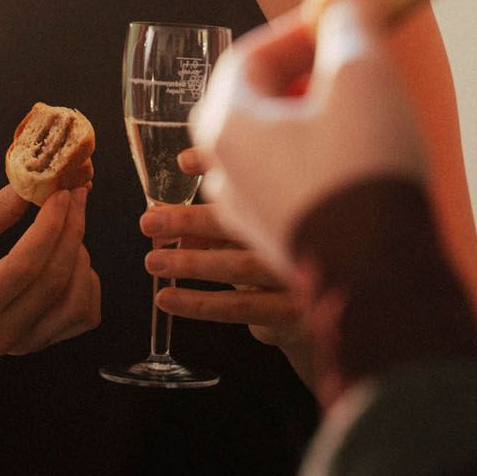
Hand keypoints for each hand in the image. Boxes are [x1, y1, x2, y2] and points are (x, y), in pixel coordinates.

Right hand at [0, 185, 99, 363]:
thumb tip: (37, 183)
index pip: (24, 265)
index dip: (50, 225)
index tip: (61, 193)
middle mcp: (2, 334)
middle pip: (54, 280)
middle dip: (72, 230)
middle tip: (75, 196)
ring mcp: (25, 344)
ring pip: (78, 302)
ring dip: (80, 256)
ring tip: (64, 231)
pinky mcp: (41, 344)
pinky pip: (84, 314)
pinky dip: (86, 282)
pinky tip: (69, 261)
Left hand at [140, 149, 312, 375]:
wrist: (326, 305)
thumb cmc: (276, 254)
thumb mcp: (256, 222)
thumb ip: (225, 202)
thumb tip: (179, 181)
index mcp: (292, 205)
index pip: (254, 180)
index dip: (217, 167)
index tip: (184, 163)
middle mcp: (298, 236)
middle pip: (241, 224)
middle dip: (191, 221)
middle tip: (150, 221)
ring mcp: (298, 275)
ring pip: (237, 267)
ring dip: (190, 263)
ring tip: (152, 261)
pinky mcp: (289, 312)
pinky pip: (237, 307)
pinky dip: (198, 303)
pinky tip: (167, 299)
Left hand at [189, 0, 428, 271]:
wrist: (382, 277)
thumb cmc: (364, 170)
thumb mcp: (362, 74)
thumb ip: (350, 19)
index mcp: (226, 122)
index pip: (252, 55)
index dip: (302, 30)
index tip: (343, 21)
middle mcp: (224, 170)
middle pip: (260, 102)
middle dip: (308, 77)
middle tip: (355, 65)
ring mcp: (250, 213)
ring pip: (276, 148)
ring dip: (315, 123)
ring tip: (364, 115)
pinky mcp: (283, 244)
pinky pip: (292, 189)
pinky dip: (321, 166)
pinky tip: (361, 165)